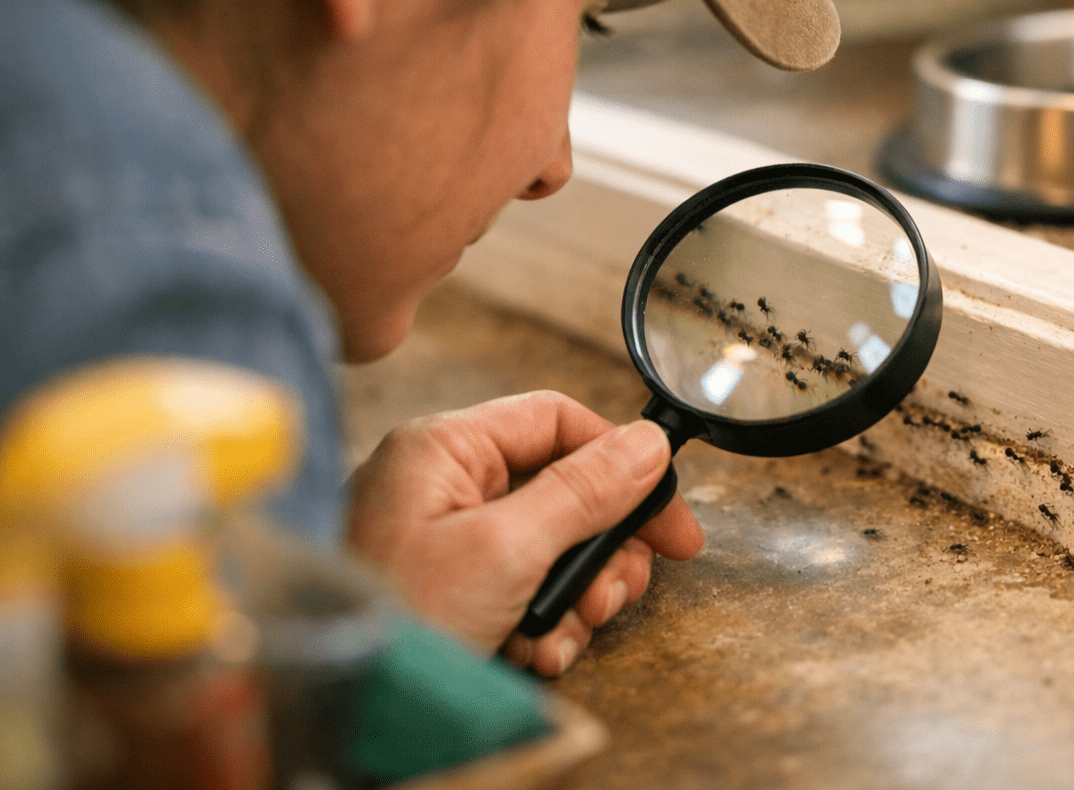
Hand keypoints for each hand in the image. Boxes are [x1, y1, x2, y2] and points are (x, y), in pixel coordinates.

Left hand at [346, 391, 704, 675]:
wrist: (346, 710)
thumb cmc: (397, 619)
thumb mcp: (506, 550)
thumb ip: (583, 492)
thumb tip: (647, 444)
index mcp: (446, 450)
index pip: (557, 422)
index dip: (623, 464)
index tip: (669, 518)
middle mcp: (447, 486)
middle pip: (565, 490)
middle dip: (602, 549)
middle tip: (615, 593)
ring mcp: (450, 542)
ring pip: (555, 547)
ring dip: (577, 597)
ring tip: (565, 633)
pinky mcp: (457, 592)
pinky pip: (528, 590)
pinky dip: (546, 625)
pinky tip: (537, 653)